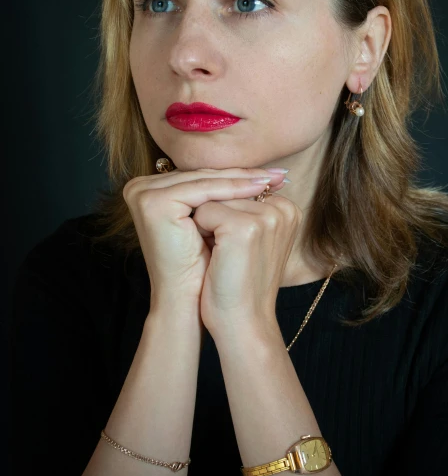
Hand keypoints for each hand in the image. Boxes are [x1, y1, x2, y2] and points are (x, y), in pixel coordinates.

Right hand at [122, 167, 286, 315]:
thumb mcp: (213, 222)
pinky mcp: (152, 201)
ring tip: (273, 180)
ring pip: (205, 181)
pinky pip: (202, 189)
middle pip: (203, 176)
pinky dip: (232, 188)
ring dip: (242, 179)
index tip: (274, 176)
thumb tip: (263, 172)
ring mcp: (142, 192)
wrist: (188, 303)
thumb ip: (222, 194)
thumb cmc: (203, 267)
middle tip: (280, 174)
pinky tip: (259, 188)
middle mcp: (139, 187)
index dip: (237, 175)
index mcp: (148, 189)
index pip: (201, 177)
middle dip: (243, 175)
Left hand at [194, 180, 301, 340]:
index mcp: (288, 209)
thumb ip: (244, 206)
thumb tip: (220, 177)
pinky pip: (204, 211)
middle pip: (225, 191)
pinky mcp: (245, 227)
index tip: (234, 246)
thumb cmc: (239, 282)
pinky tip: (217, 257)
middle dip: (215, 219)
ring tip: (224, 256)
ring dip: (206, 226)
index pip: (238, 188)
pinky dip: (201, 233)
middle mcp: (283, 208)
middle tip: (227, 254)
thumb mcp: (249, 239)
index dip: (224, 216)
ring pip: (213, 199)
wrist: (243, 323)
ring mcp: (266, 216)